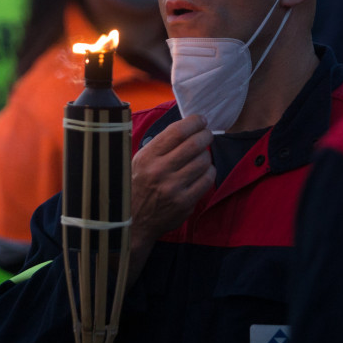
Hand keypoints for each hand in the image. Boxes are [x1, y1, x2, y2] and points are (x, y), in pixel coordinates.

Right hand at [130, 114, 214, 247]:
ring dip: (207, 154)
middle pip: (194, 144)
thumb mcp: (140, 161)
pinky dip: (209, 171)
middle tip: (207, 134)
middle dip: (205, 135)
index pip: (177, 131)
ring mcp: (173, 188)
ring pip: (203, 160)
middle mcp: (160, 170)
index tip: (200, 120)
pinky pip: (207, 180)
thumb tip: (187, 126)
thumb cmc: (138, 185)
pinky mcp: (184, 202)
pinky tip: (203, 171)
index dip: (194, 122)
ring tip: (202, 155)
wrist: (133, 221)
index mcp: (147, 156)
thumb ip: (160, 144)